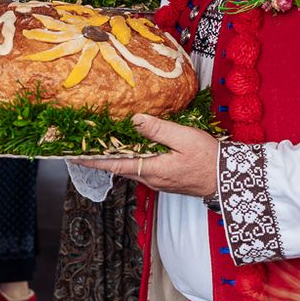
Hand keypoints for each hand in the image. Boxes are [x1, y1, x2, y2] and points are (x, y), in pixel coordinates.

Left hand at [82, 115, 220, 198]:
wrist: (228, 179)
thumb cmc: (209, 159)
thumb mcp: (184, 138)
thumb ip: (158, 129)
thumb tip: (135, 120)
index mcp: (152, 170)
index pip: (113, 165)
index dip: (91, 159)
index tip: (71, 155)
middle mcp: (150, 179)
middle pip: (119, 166)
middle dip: (100, 156)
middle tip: (83, 143)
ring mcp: (157, 181)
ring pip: (130, 167)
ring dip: (116, 156)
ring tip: (102, 141)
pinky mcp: (165, 179)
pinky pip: (142, 167)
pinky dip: (132, 157)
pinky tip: (132, 146)